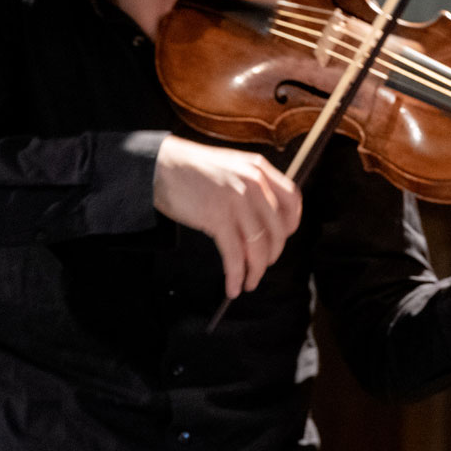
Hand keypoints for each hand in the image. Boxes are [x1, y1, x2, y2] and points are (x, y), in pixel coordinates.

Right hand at [152, 136, 302, 297]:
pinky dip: (236, 275)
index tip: (284, 238)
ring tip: (248, 282)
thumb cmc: (191, 170)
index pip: (292, 200)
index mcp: (259, 168)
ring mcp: (237, 200)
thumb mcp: (231, 167)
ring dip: (255, 271)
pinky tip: (233, 285)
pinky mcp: (217, 217)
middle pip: (278, 229)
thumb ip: (251, 186)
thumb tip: (264, 221)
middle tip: (262, 265)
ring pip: (258, 247)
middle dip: (272, 255)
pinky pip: (235, 255)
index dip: (291, 224)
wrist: (158, 165)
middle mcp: (253, 183)